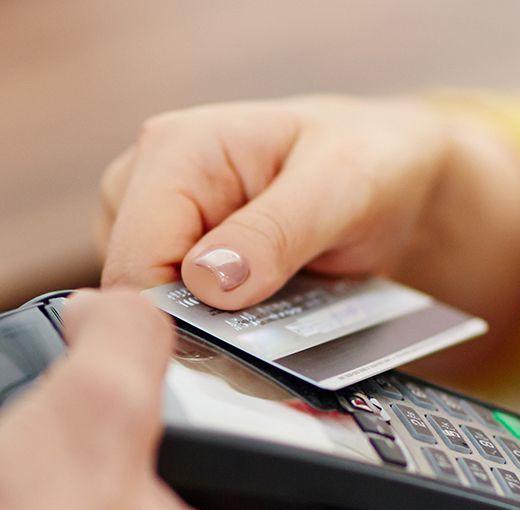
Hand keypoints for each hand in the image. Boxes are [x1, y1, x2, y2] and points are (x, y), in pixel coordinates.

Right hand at [95, 95, 519, 367]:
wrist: (387, 170)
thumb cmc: (368, 163)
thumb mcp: (341, 189)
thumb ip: (275, 233)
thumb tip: (208, 283)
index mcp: (176, 149)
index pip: (135, 264)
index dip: (177, 319)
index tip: (238, 349)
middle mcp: (143, 178)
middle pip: (132, 290)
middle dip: (194, 325)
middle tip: (272, 332)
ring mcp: (146, 216)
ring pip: (146, 306)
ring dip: (205, 328)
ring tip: (275, 311)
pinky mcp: (161, 249)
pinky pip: (166, 307)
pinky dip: (210, 324)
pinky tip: (259, 312)